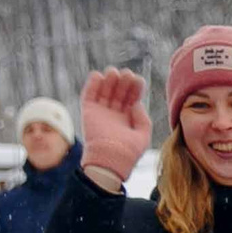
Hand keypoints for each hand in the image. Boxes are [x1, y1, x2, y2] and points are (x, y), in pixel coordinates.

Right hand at [78, 68, 150, 186]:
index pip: (131, 98)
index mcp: (127, 119)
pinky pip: (89, 94)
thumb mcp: (143, 136)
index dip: (135, 88)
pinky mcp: (88, 111)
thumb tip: (136, 103)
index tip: (138, 80)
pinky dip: (92, 84)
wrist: (110, 160)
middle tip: (127, 74)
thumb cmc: (128, 152)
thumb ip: (143, 119)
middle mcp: (114, 114)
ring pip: (105, 91)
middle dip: (123, 82)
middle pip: (119, 92)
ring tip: (114, 73)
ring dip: (109, 80)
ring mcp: (101, 112)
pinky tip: (98, 75)